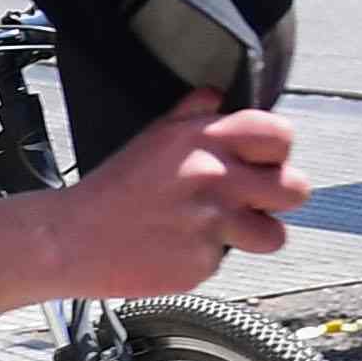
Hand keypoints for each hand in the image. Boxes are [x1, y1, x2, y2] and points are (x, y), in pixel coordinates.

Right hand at [51, 97, 307, 297]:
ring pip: (274, 235)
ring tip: (218, 232)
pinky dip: (206, 259)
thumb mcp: (150, 139)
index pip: (279, 136)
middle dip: (277, 198)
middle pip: (294, 189)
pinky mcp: (202, 263)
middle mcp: (214, 178)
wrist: (66, 240)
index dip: (276, 152)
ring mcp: (211, 224)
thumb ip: (191, 116)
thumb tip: (216, 97)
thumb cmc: (107, 192)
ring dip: (253, 235)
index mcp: (203, 140)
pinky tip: (177, 249)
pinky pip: (227, 262)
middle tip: (250, 203)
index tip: (263, 163)